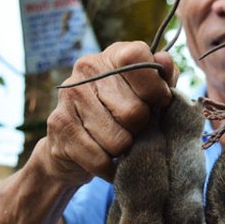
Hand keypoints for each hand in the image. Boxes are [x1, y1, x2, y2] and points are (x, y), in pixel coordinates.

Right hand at [44, 41, 177, 184]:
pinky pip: (99, 159)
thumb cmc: (120, 114)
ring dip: (124, 150)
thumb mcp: (146, 93)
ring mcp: (70, 96)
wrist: (72, 145)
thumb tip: (165, 61)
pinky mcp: (59, 125)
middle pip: (134, 111)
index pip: (137, 59)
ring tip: (118, 143)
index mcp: (113, 56)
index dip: (155, 87)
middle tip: (133, 130)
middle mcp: (87, 68)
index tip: (159, 103)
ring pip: (118, 140)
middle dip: (141, 129)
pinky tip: (107, 160)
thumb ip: (162, 78)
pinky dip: (110, 167)